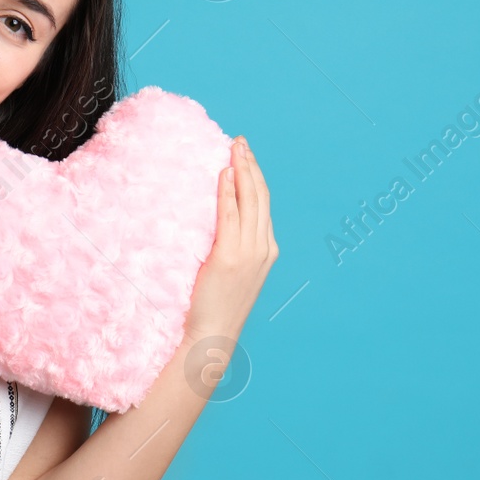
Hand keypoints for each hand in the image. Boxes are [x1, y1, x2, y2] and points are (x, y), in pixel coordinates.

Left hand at [182, 136, 278, 345]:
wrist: (213, 337)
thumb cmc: (215, 307)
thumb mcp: (230, 273)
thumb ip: (230, 247)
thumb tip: (217, 223)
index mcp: (266, 251)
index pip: (262, 205)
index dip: (254, 177)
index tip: (243, 156)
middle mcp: (263, 248)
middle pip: (260, 196)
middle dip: (251, 165)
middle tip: (240, 142)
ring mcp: (250, 252)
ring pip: (250, 201)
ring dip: (242, 170)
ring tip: (234, 148)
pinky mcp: (230, 257)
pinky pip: (230, 216)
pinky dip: (229, 192)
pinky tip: (224, 174)